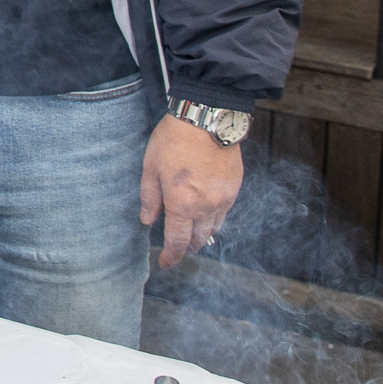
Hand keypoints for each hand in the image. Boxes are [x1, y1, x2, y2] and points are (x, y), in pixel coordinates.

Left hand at [141, 113, 243, 268]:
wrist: (207, 119)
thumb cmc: (174, 141)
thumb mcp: (151, 167)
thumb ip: (150, 198)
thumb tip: (148, 221)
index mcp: (182, 203)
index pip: (178, 242)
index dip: (171, 257)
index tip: (165, 264)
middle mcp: (206, 206)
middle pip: (199, 240)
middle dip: (187, 249)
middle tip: (178, 250)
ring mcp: (223, 199)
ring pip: (214, 229)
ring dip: (202, 236)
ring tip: (191, 236)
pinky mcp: (234, 189)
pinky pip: (224, 214)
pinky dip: (214, 220)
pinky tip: (205, 216)